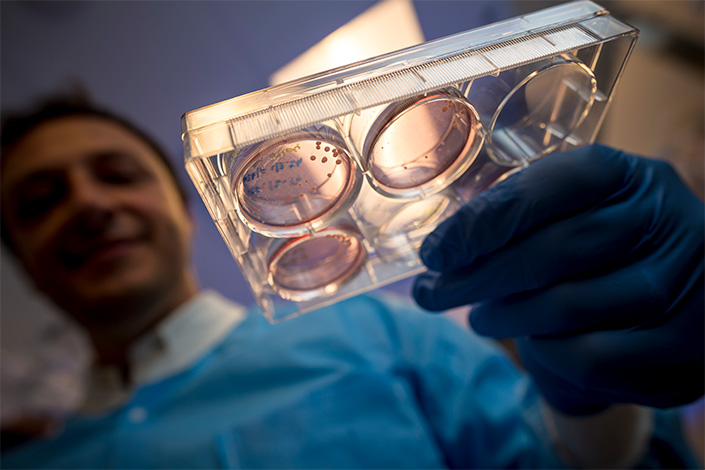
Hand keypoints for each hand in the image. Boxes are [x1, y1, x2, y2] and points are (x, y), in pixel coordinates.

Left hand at [413, 144, 703, 413]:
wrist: (671, 302)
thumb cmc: (598, 252)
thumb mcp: (572, 213)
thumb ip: (520, 215)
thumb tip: (442, 248)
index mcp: (629, 177)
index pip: (549, 186)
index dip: (482, 220)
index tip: (435, 250)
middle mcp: (665, 221)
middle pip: (550, 251)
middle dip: (476, 277)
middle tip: (432, 293)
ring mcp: (682, 286)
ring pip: (564, 307)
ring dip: (504, 317)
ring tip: (479, 316)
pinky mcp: (682, 348)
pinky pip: (590, 357)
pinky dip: (546, 353)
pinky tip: (532, 342)